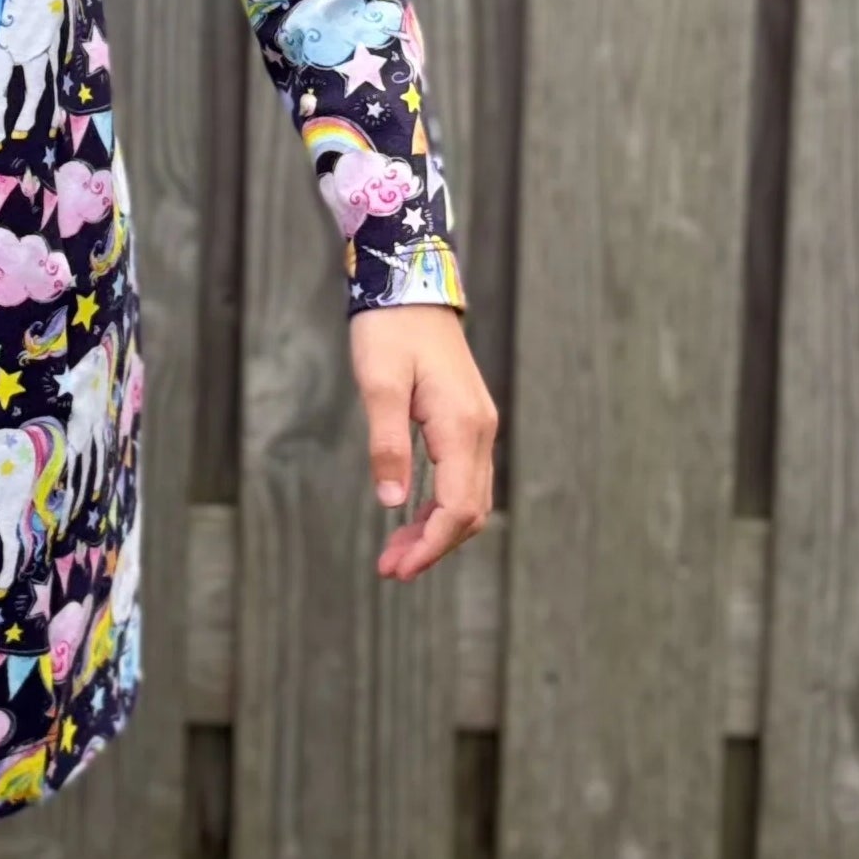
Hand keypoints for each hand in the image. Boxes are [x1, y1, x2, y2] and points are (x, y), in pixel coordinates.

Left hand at [348, 304, 497, 580]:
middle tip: (390, 570)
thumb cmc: (390, 332)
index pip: (457, 506)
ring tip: (396, 553)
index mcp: (461, 426)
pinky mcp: (467, 422)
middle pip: (469, 511)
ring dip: (436, 530)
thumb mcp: (379, 386)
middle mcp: (479, 431)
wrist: (410, 288)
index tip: (397, 569)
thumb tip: (392, 502)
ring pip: (469, 498)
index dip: (430, 544)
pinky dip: (441, 507)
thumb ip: (386, 444)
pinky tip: (412, 518)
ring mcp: (477, 426)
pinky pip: (464, 479)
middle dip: (432, 546)